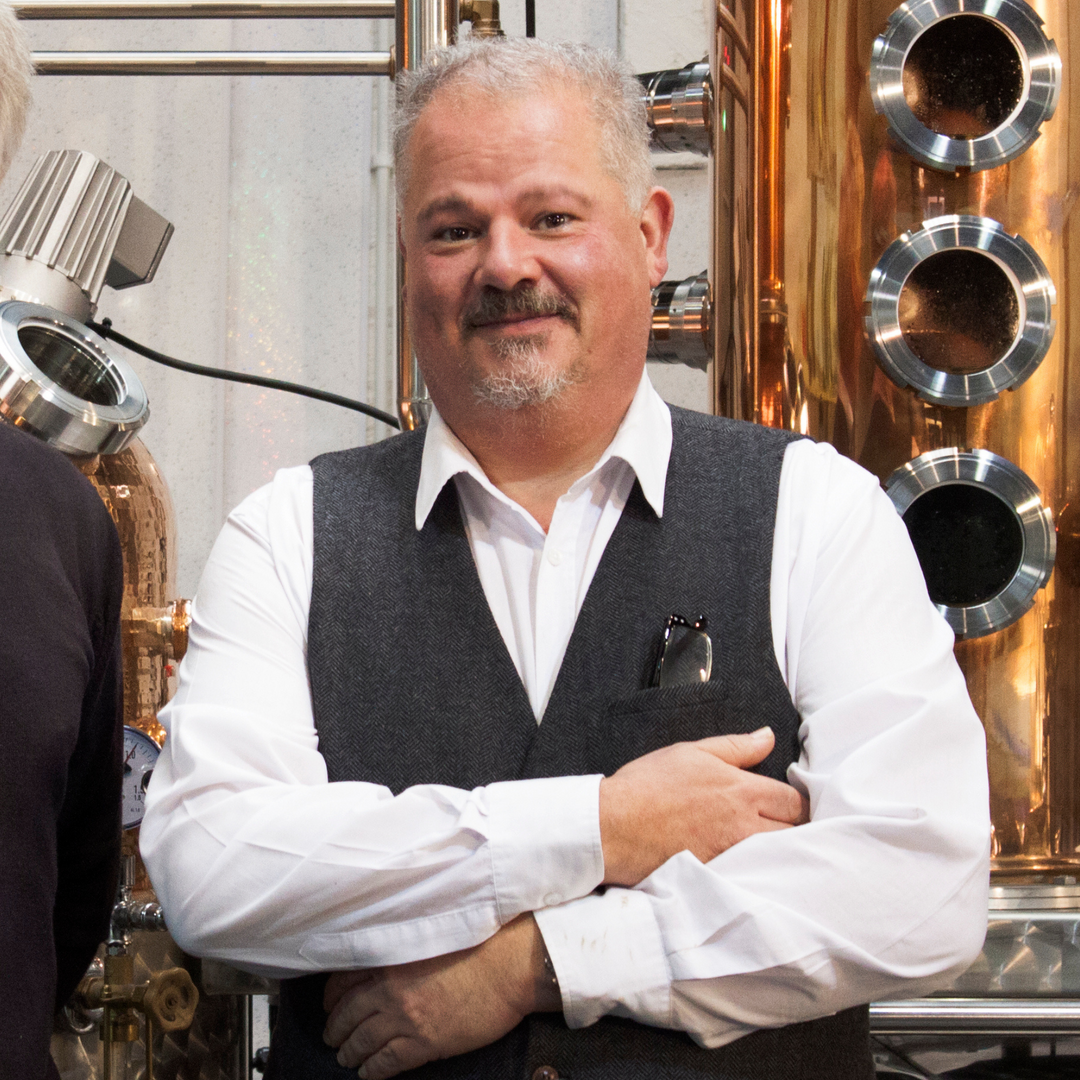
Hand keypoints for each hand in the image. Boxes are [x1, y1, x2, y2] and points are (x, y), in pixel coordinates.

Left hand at [323, 915, 558, 1078]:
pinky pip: (386, 1062)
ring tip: (346, 1058)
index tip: (330, 1004)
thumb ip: (402, 951)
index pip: (343, 980)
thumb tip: (384, 963)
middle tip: (332, 1036)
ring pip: (361, 1041)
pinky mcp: (424, 1043)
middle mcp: (391, 989)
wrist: (507, 968)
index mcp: (391, 959)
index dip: (332, 997)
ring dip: (349, 1052)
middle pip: (346, 1013)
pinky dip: (372, 1071)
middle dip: (335, 1028)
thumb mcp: (430, 939)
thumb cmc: (478, 947)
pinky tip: (368, 1073)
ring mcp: (406, 1017)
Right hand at [599, 727, 808, 885]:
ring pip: (778, 858)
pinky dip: (757, 873)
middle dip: (795, 829)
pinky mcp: (718, 877)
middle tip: (783, 826)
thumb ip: (736, 747)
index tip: (792, 805)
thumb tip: (766, 736)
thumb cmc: (647, 786)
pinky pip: (753, 878)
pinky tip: (750, 870)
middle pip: (795, 833)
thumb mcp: (691, 752)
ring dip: (779, 851)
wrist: (614, 826)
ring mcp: (733, 855)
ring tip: (771, 848)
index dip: (799, 803)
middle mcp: (744, 825)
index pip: (795, 801)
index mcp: (742, 790)